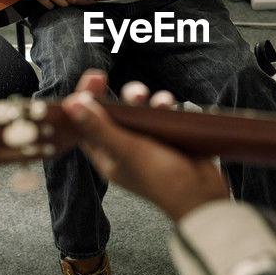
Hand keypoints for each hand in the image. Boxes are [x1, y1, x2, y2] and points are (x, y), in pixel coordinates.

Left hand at [62, 70, 229, 220]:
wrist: (203, 196)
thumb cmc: (163, 180)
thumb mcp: (128, 151)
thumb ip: (100, 128)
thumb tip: (71, 104)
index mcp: (107, 156)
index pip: (86, 125)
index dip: (85, 101)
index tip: (94, 78)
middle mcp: (124, 148)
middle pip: (113, 114)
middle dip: (120, 97)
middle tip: (126, 86)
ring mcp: (147, 142)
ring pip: (137, 110)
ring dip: (143, 99)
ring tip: (154, 98)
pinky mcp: (168, 136)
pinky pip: (160, 113)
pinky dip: (164, 105)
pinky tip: (170, 104)